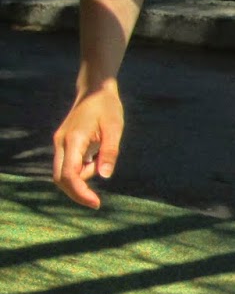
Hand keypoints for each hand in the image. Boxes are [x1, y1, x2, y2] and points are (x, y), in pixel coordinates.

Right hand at [52, 85, 124, 208]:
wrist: (95, 91)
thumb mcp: (115, 129)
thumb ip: (110, 152)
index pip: (70, 174)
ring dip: (81, 179)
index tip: (96, 203)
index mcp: (74, 140)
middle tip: (97, 202)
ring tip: (102, 159)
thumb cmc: (107, 108)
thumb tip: (105, 176)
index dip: (80, 192)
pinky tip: (96, 159)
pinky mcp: (64, 143)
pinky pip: (68, 165)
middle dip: (76, 193)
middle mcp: (61, 143)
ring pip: (62, 173)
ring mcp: (60, 143)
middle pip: (60, 178)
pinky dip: (80, 171)